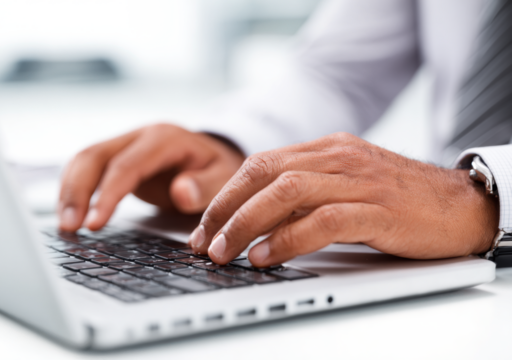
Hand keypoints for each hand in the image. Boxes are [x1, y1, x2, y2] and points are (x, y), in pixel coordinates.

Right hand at [56, 121, 244, 231]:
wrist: (212, 156)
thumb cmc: (218, 169)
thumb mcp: (224, 177)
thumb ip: (206, 186)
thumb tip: (180, 192)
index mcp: (166, 140)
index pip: (129, 165)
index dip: (108, 194)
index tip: (95, 223)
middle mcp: (141, 136)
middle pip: (96, 156)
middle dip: (77, 191)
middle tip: (70, 228)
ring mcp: (126, 144)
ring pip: (85, 160)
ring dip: (70, 191)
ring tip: (64, 226)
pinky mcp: (118, 157)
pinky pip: (88, 169)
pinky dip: (75, 190)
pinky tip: (71, 215)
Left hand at [189, 132, 498, 265]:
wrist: (460, 203)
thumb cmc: (398, 199)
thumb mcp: (346, 184)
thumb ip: (308, 192)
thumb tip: (258, 219)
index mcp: (327, 149)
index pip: (261, 164)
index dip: (226, 194)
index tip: (204, 225)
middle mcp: (338, 158)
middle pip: (265, 173)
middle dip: (226, 208)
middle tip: (204, 241)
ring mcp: (359, 181)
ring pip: (287, 192)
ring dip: (247, 223)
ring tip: (224, 251)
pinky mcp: (379, 209)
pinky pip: (324, 220)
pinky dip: (289, 239)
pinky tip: (266, 256)